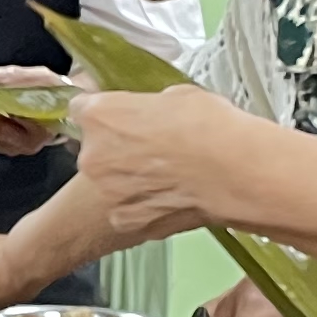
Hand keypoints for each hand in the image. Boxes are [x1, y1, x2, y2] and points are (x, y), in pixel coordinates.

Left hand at [64, 85, 273, 246]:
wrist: (234, 172)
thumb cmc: (211, 130)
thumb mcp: (177, 96)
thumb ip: (149, 107)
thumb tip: (152, 114)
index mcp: (100, 115)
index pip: (82, 110)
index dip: (104, 116)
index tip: (117, 120)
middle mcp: (93, 154)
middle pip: (93, 150)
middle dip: (116, 150)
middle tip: (152, 151)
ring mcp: (106, 191)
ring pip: (110, 183)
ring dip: (130, 179)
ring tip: (168, 176)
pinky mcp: (124, 219)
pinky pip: (127, 209)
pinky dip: (143, 205)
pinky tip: (171, 196)